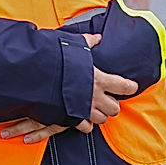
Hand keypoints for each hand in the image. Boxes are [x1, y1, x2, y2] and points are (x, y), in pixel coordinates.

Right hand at [0, 33, 135, 142]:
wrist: (35, 76)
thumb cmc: (54, 59)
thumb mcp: (73, 46)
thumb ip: (87, 43)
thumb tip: (97, 37)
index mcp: (99, 78)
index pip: (124, 86)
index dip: (129, 87)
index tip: (131, 86)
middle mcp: (94, 96)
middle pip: (115, 108)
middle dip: (112, 104)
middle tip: (106, 98)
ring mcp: (83, 109)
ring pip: (101, 119)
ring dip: (99, 113)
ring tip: (93, 107)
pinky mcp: (71, 118)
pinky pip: (85, 127)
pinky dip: (84, 123)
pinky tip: (81, 117)